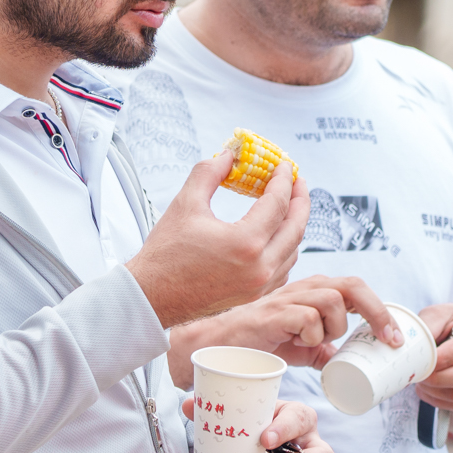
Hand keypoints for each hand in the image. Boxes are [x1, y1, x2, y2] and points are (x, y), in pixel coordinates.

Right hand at [128, 151, 309, 328]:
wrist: (151, 296)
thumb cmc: (165, 253)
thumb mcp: (186, 204)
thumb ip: (209, 172)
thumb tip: (228, 156)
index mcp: (246, 243)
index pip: (278, 204)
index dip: (284, 180)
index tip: (284, 165)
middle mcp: (259, 268)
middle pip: (296, 227)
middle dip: (300, 200)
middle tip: (296, 181)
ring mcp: (259, 285)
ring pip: (293, 250)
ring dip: (294, 224)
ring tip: (288, 204)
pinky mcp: (254, 296)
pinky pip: (283, 268)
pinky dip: (286, 248)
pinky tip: (276, 234)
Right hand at [168, 276, 402, 385]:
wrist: (221, 347)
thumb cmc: (260, 341)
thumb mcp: (300, 346)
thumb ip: (322, 347)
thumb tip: (344, 361)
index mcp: (315, 292)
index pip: (356, 289)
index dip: (381, 311)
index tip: (395, 339)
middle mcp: (305, 288)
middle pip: (352, 285)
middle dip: (376, 312)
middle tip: (387, 339)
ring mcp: (289, 298)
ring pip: (332, 301)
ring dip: (332, 328)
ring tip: (312, 343)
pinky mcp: (273, 313)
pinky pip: (307, 319)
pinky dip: (310, 336)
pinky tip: (296, 344)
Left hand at [415, 303, 452, 411]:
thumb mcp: (441, 313)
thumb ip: (428, 325)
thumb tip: (415, 347)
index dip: (443, 358)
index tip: (422, 362)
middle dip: (439, 379)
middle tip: (418, 375)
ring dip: (438, 393)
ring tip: (421, 383)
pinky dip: (442, 402)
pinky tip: (429, 392)